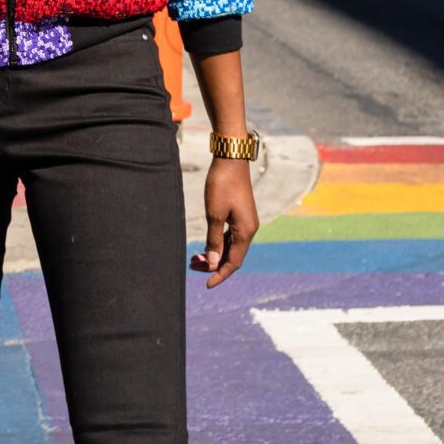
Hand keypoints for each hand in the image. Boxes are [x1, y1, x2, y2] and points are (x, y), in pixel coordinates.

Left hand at [193, 158, 257, 287]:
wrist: (230, 159)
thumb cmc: (222, 185)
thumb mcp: (214, 214)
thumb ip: (214, 240)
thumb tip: (214, 263)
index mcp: (246, 232)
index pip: (234, 262)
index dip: (220, 275)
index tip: (206, 284)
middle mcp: (249, 229)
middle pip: (234, 256)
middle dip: (215, 265)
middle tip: (194, 269)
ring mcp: (246, 221)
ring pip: (232, 246)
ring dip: (216, 255)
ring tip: (197, 260)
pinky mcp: (240, 214)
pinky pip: (232, 236)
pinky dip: (220, 244)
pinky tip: (208, 246)